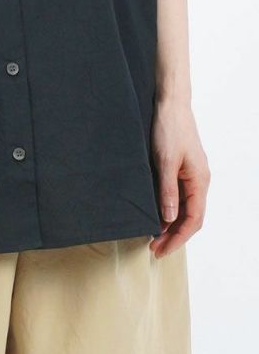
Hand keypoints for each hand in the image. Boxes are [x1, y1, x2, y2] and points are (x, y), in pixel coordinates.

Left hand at [149, 97, 210, 257]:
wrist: (170, 103)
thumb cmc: (169, 128)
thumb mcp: (165, 161)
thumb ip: (167, 190)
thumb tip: (169, 218)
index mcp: (200, 181)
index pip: (193, 219)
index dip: (178, 237)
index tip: (161, 249)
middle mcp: (199, 181)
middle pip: (190, 217)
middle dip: (174, 235)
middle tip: (154, 248)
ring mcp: (191, 175)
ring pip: (184, 207)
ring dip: (171, 223)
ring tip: (153, 236)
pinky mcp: (181, 168)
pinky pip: (178, 195)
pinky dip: (168, 208)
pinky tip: (156, 214)